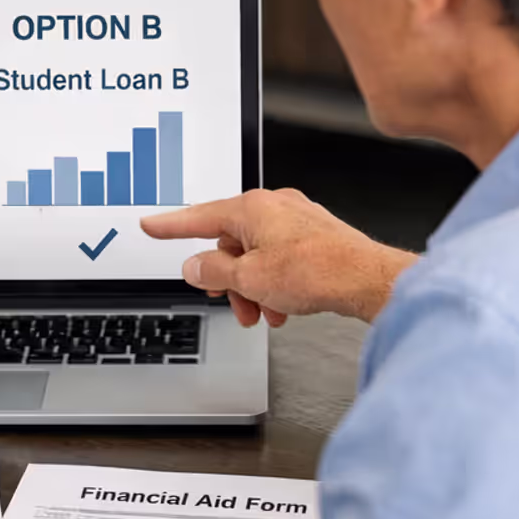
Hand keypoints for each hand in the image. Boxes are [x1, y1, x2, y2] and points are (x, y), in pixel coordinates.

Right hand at [141, 188, 417, 326]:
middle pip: (230, 243)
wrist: (366, 279)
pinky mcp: (314, 236)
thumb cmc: (318, 270)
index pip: (198, 217)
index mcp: (252, 208)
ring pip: (256, 255)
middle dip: (227, 278)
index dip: (170, 226)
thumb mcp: (248, 278)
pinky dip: (274, 283)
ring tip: (260, 312)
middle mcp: (274, 206)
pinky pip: (279, 259)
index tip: (152, 226)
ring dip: (251, 287)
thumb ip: (212, 271)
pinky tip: (281, 306)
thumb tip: (194, 267)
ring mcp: (296, 220)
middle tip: (228, 299)